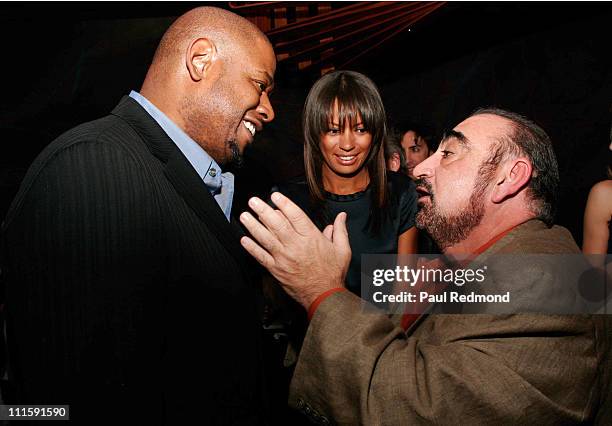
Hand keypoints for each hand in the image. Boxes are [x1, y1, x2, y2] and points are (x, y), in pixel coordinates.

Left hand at [239, 192, 351, 308]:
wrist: (324, 296)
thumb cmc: (332, 274)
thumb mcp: (342, 250)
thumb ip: (340, 231)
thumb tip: (341, 217)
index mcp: (311, 238)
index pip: (296, 216)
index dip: (284, 204)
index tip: (275, 196)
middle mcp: (296, 245)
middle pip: (277, 224)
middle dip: (263, 211)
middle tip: (253, 201)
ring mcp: (284, 258)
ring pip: (266, 238)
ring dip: (253, 226)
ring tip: (245, 216)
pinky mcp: (276, 269)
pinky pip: (261, 256)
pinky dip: (252, 248)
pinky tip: (244, 239)